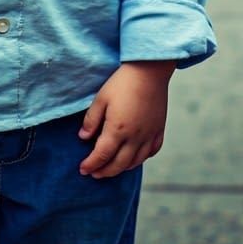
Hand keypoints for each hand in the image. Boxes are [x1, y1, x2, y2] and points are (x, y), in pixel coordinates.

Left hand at [78, 61, 174, 178]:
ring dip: (122, 168)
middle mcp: (135, 137)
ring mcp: (149, 134)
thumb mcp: (101, 98)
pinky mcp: (159, 129)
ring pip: (136, 161)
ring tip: (111, 168)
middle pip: (118, 164)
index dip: (91, 164)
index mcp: (118, 129)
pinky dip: (141, 159)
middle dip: (104, 171)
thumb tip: (83, 138)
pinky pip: (152, 151)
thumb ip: (91, 120)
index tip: (83, 169)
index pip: (102, 155)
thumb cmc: (122, 82)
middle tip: (94, 173)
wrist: (149, 70)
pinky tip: (135, 158)